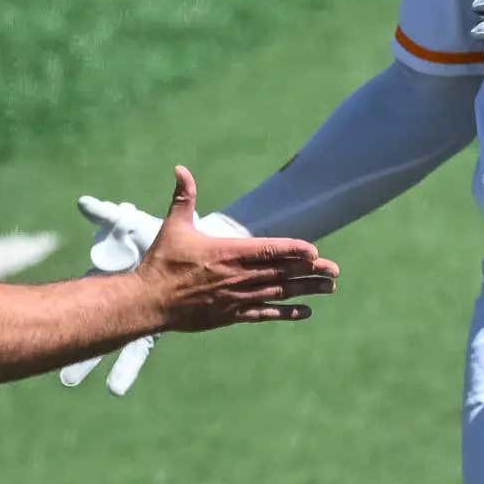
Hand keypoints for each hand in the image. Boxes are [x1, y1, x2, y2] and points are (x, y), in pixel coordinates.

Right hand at [57, 169, 332, 393]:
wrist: (149, 301)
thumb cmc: (163, 262)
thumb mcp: (174, 226)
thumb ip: (184, 197)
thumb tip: (180, 169)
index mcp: (227, 253)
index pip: (267, 250)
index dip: (293, 250)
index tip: (314, 250)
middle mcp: (237, 276)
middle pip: (281, 272)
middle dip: (310, 271)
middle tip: (334, 270)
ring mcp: (236, 297)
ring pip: (278, 293)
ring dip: (305, 290)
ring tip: (329, 288)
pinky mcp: (231, 314)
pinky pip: (265, 314)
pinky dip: (286, 313)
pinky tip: (305, 312)